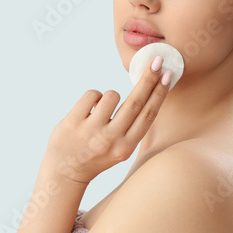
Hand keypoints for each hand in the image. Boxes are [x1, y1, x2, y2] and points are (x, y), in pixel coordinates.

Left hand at [46, 54, 170, 183]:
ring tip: (101, 111)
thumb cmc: (96, 155)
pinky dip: (93, 97)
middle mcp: (110, 140)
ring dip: (110, 96)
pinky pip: (91, 95)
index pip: (147, 115)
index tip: (167, 75)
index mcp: (126, 147)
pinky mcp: (73, 122)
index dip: (159, 93)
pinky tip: (88, 110)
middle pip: (135, 102)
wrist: (64, 172)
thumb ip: (131, 127)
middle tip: (157, 61)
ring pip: (111, 95)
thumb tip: (147, 92)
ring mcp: (91, 131)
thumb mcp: (119, 148)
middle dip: (148, 79)